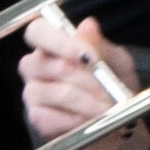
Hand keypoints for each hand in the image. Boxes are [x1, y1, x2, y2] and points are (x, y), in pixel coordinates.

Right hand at [18, 10, 149, 149]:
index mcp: (51, 46)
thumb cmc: (113, 87)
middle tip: (109, 88)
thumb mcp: (117, 62)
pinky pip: (52, 117)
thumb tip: (87, 25)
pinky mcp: (36, 118)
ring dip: (87, 101)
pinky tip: (91, 121)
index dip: (59, 42)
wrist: (116, 123)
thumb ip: (102, 45)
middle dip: (84, 78)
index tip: (87, 56)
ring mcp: (32, 93)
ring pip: (55, 92)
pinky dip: (77, 119)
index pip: (38, 32)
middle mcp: (35, 66)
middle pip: (44, 63)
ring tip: (108, 108)